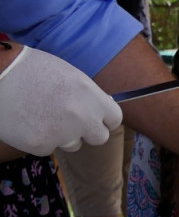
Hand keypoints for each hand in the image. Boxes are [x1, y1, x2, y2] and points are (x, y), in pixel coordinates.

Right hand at [0, 45, 121, 155]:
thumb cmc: (28, 69)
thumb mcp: (66, 74)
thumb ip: (87, 95)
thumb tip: (99, 110)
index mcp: (90, 95)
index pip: (115, 118)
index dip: (105, 118)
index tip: (97, 118)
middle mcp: (81, 117)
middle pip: (99, 137)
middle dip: (87, 131)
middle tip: (69, 120)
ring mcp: (63, 133)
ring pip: (73, 144)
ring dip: (62, 135)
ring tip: (40, 113)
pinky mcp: (42, 145)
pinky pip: (49, 147)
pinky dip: (40, 137)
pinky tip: (26, 120)